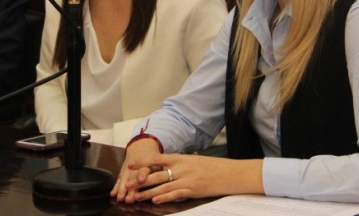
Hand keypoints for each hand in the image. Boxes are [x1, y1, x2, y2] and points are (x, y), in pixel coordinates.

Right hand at [110, 138, 161, 202]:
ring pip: (125, 178)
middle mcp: (136, 166)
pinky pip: (119, 179)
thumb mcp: (160, 162)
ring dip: (121, 189)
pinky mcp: (123, 170)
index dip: (142, 174)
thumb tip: (168, 186)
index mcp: (148, 163)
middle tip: (128, 199)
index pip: (145, 168)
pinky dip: (116, 187)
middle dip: (130, 187)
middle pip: (133, 176)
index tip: (141, 180)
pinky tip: (112, 194)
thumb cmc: (154, 158)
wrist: (141, 145)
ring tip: (119, 198)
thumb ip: (162, 172)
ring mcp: (128, 168)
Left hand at [125, 153, 263, 203]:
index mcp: (180, 158)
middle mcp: (181, 167)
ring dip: (147, 192)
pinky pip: (175, 194)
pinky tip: (155, 200)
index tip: (131, 165)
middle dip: (140, 180)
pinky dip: (164, 197)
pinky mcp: (193, 190)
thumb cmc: (212, 167)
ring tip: (136, 196)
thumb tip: (165, 166)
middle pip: (156, 173)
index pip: (157, 158)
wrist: (230, 173)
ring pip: (162, 185)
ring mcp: (187, 179)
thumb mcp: (193, 160)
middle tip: (128, 185)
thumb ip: (179, 163)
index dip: (143, 162)